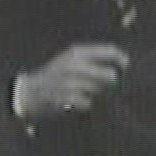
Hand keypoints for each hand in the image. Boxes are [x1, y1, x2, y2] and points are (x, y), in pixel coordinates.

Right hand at [14, 43, 130, 121]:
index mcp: (78, 52)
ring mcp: (68, 81)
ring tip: (86, 94)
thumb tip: (126, 64)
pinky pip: (87, 103)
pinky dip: (85, 104)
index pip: (111, 51)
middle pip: (110, 76)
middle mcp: (74, 64)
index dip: (122, 61)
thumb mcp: (73, 60)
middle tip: (104, 87)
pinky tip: (78, 103)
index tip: (126, 69)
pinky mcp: (64, 97)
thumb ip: (97, 60)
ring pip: (99, 90)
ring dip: (97, 95)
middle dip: (111, 84)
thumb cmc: (58, 76)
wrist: (28, 93)